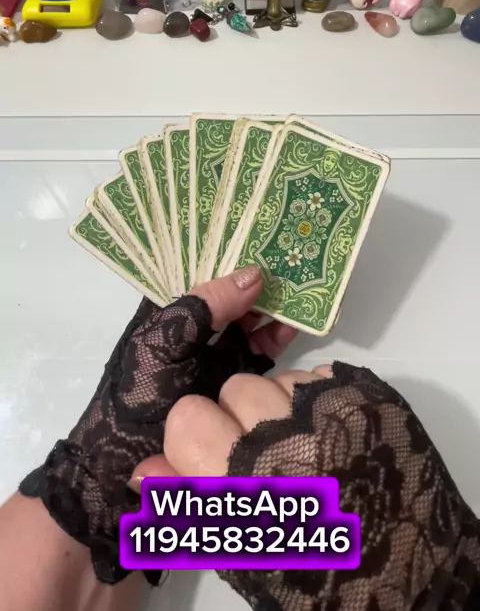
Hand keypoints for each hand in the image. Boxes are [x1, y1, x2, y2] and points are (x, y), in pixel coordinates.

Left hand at [18, 265, 295, 583]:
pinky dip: (279, 336)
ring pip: (254, 318)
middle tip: (295, 259)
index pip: (207, 270)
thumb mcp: (165, 339)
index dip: (234, 253)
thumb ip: (204, 305)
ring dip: (275, 306)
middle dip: (263, 278)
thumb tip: (255, 274)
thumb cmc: (139, 391)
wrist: (126, 461)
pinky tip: (296, 325)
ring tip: (301, 290)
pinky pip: (264, 349)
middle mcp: (199, 325)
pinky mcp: (238, 377)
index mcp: (173, 309)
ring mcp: (220, 351)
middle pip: (236, 292)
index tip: (267, 235)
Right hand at [135, 364, 479, 609]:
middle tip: (267, 459)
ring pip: (277, 379)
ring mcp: (328, 406)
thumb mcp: (241, 551)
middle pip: (234, 390)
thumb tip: (142, 468)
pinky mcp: (365, 393)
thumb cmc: (314, 575)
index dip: (196, 438)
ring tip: (306, 448)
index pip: (188, 416)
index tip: (214, 460)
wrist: (408, 574)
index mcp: (243, 477)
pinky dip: (317, 400)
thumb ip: (188, 503)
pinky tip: (332, 436)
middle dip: (241, 419)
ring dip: (280, 407)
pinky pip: (318, 377)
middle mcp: (281, 430)